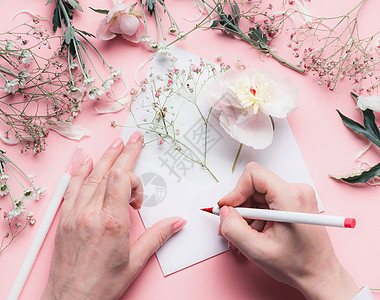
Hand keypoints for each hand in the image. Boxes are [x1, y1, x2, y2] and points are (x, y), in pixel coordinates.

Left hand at [41, 132, 185, 299]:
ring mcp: (74, 214)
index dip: (134, 181)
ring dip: (104, 157)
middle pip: (108, 172)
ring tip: (115, 143)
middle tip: (134, 138)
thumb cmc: (102, 285)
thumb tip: (177, 222)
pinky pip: (71, 188)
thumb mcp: (135, 262)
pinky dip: (80, 172)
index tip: (138, 199)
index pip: (121, 180)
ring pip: (90, 176)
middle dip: (124, 153)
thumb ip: (157, 236)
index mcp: (111, 222)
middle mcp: (90, 213)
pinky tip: (85, 161)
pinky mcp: (64, 219)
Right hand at [218, 162, 358, 299]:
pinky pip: (265, 201)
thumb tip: (223, 212)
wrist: (319, 274)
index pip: (253, 175)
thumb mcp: (257, 251)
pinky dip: (256, 216)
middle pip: (253, 186)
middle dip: (239, 207)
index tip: (229, 208)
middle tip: (233, 227)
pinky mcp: (293, 201)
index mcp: (290, 197)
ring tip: (247, 236)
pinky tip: (257, 233)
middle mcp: (296, 190)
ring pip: (257, 194)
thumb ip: (233, 228)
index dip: (236, 191)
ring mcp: (296, 195)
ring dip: (247, 215)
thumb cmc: (298, 265)